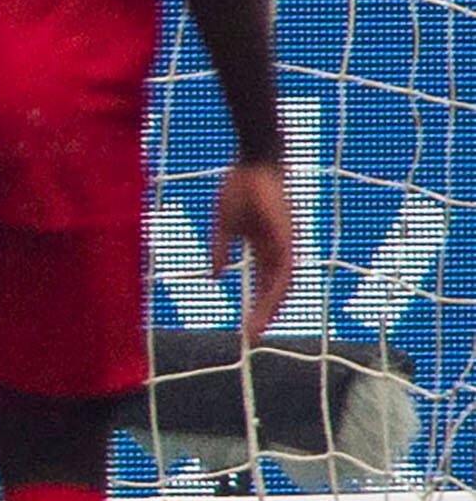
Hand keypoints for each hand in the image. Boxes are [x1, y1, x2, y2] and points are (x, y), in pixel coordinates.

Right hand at [214, 156, 296, 342]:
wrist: (256, 161)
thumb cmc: (241, 187)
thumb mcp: (225, 224)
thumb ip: (221, 250)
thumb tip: (214, 276)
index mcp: (266, 247)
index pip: (264, 283)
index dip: (258, 305)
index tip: (247, 327)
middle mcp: (280, 250)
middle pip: (274, 290)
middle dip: (263, 315)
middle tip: (252, 339)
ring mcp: (285, 244)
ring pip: (282, 285)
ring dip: (270, 309)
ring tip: (257, 329)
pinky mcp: (286, 236)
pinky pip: (284, 268)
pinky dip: (277, 289)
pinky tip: (269, 304)